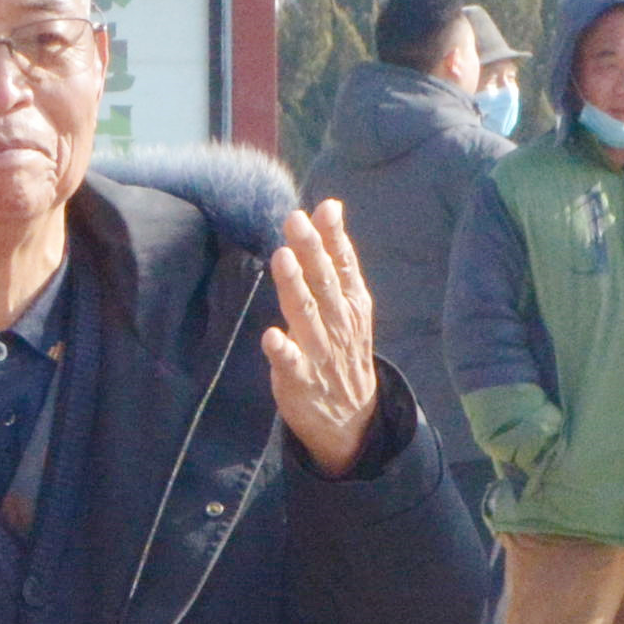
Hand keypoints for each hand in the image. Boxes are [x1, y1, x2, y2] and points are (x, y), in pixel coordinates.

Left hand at [260, 195, 387, 474]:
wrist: (352, 417)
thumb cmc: (342, 348)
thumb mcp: (349, 303)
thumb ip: (336, 259)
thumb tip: (329, 206)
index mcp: (351, 303)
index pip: (343, 264)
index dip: (334, 236)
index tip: (324, 209)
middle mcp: (338, 323)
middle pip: (323, 282)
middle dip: (310, 250)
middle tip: (296, 220)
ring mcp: (320, 351)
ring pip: (306, 314)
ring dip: (294, 286)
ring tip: (282, 257)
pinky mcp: (300, 379)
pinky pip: (291, 363)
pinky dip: (282, 349)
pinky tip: (271, 336)